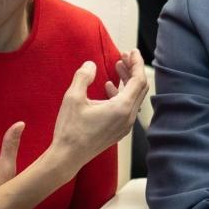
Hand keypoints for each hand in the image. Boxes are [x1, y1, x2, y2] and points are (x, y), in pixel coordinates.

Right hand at [49, 51, 147, 171]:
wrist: (68, 157)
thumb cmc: (70, 129)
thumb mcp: (73, 98)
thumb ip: (83, 76)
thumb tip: (91, 64)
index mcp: (122, 108)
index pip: (139, 80)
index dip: (137, 63)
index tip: (132, 51)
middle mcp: (128, 117)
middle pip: (140, 88)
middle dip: (134, 69)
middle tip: (124, 56)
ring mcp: (125, 126)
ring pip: (134, 98)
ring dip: (128, 81)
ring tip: (118, 66)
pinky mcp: (119, 130)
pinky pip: (128, 107)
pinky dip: (122, 94)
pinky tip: (109, 87)